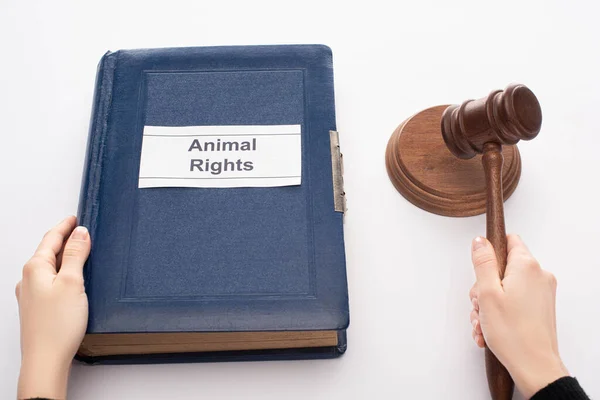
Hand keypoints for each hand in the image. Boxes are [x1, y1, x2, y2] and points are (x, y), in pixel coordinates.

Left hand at [16, 216, 90, 399]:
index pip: (51, 238)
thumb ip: (77, 255)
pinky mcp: (38, 307)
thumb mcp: (73, 282)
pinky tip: (73, 279)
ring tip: (80, 251)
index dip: (65, 226)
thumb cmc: (57, 325)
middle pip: (48, 251)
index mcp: (35, 268)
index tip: (76, 217)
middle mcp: (29, 279)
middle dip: (65, 240)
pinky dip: (62, 273)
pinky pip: (50, 281)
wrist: (45, 360)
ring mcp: (31, 294)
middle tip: (80, 230)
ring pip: (49, 267)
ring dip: (64, 257)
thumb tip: (80, 233)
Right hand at [468, 234, 567, 398]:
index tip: (480, 270)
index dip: (490, 253)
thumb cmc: (513, 334)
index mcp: (527, 266)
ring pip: (506, 287)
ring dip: (489, 303)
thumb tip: (480, 241)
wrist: (534, 367)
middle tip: (480, 305)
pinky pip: (514, 301)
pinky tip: (490, 329)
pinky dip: (500, 312)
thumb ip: (483, 263)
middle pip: (503, 268)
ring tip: (484, 323)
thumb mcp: (487, 293)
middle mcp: (539, 276)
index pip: (508, 241)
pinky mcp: (540, 307)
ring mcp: (541, 293)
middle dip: (484, 286)